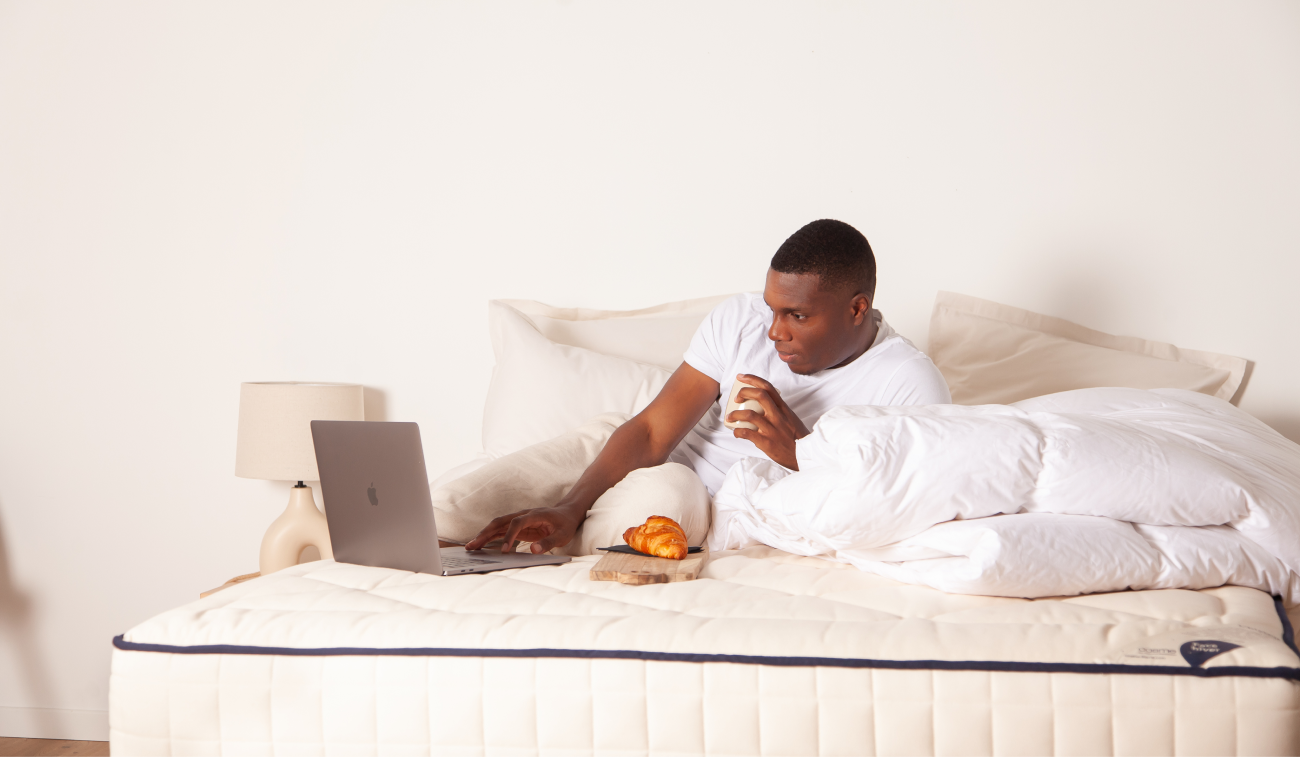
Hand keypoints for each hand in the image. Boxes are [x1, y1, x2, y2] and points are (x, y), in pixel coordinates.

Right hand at [462, 506, 581, 554]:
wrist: (567, 513)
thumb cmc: (565, 524)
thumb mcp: (562, 535)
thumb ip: (548, 543)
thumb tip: (533, 550)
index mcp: (534, 515)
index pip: (517, 523)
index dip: (509, 536)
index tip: (504, 551)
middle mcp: (523, 515)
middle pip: (500, 521)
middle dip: (486, 533)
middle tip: (473, 545)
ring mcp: (518, 520)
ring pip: (497, 525)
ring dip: (484, 535)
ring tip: (471, 547)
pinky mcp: (517, 526)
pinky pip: (500, 530)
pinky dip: (490, 537)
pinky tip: (480, 545)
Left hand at [727, 374, 809, 469]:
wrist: (805, 456)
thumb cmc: (797, 438)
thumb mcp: (791, 419)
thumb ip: (779, 411)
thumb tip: (762, 406)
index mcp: (784, 409)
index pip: (768, 387)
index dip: (752, 379)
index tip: (741, 377)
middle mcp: (778, 416)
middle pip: (759, 395)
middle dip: (744, 392)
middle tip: (736, 398)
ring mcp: (772, 429)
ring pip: (749, 415)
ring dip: (735, 414)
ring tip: (729, 417)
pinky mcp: (767, 442)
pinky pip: (747, 434)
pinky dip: (738, 431)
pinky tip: (736, 432)